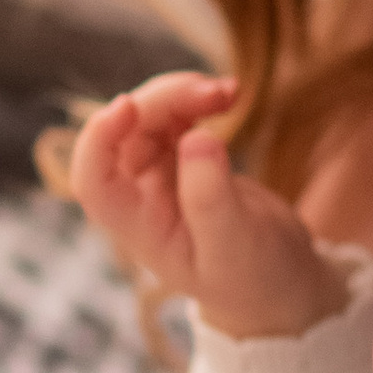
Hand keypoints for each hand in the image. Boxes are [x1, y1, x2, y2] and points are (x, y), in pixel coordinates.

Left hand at [71, 70, 349, 338]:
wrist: (279, 281)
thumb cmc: (253, 276)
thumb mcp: (236, 245)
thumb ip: (211, 198)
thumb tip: (197, 139)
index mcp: (138, 227)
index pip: (93, 182)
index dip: (98, 139)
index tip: (128, 105)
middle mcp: (140, 197)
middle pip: (126, 134)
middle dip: (164, 101)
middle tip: (218, 93)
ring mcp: (158, 174)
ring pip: (149, 116)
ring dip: (183, 94)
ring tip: (231, 91)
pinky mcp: (182, 158)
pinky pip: (175, 115)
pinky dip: (198, 98)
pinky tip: (230, 96)